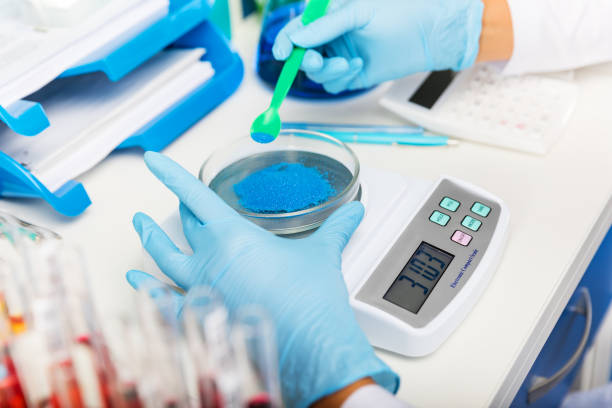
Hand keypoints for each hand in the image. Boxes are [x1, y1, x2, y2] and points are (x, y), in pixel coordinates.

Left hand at [126, 152, 397, 407]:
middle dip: (180, 207)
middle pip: (185, 225)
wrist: (309, 347)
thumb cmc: (312, 300)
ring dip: (151, 239)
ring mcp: (200, 291)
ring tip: (140, 225)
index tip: (154, 160)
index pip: (195, 196)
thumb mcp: (324, 254)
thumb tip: (355, 211)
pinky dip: (147, 291)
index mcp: (234, 237)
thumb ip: (337, 228)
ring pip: (165, 258)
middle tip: (179, 198)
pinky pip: (163, 302)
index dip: (172, 175)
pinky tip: (136, 282)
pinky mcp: (200, 318)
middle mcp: (210, 260)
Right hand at [272, 0, 483, 93]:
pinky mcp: (351, 75)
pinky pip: (333, 85)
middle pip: (302, 56)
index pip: (297, 30)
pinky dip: (341, 79)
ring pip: (316, 73)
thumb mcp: (358, 13)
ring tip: (349, 63)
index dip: (285, 41)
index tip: (281, 53)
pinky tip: (358, 67)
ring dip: (328, 71)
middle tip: (321, 60)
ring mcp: (340, 58)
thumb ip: (325, 26)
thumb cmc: (397, 14)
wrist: (426, 35)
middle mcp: (331, 38)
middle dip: (307, 60)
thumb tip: (297, 39)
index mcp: (328, 18)